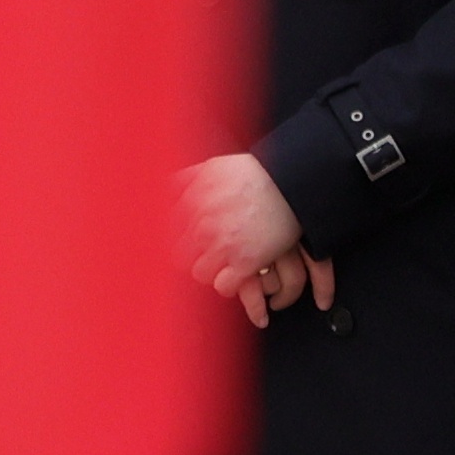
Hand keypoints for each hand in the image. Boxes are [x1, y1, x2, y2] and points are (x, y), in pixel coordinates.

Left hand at [184, 154, 314, 319]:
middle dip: (192, 256)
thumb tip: (162, 187)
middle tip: (206, 255)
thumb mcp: (213, 167)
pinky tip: (236, 275)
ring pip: (200, 273)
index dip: (179, 238)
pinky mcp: (246, 263)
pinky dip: (228, 284)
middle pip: (180, 256)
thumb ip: (185, 179)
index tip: (189, 240)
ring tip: (221, 265)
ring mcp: (223, 245)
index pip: (168, 232)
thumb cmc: (255, 173)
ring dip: (210, 271)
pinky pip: (223, 287)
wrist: (292, 183)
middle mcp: (202, 225)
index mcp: (191, 202)